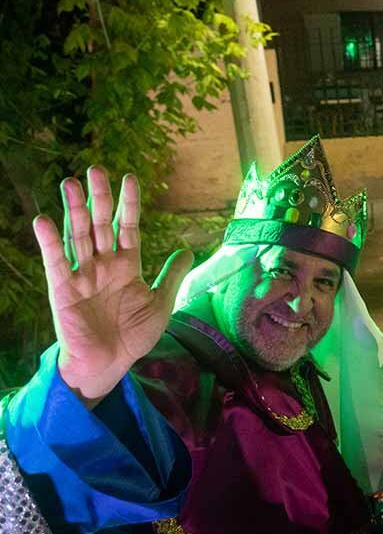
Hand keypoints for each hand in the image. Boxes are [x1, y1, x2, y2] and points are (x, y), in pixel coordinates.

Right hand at [33, 167, 192, 407]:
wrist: (109, 364)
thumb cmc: (133, 336)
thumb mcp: (160, 303)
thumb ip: (172, 276)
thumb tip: (187, 250)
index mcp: (127, 265)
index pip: (128, 227)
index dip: (129, 204)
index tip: (130, 177)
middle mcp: (103, 264)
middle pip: (101, 224)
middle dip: (99, 197)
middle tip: (96, 168)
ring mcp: (82, 274)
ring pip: (78, 235)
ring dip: (74, 209)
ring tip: (70, 182)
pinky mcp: (62, 289)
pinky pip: (55, 261)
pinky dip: (49, 241)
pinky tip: (44, 220)